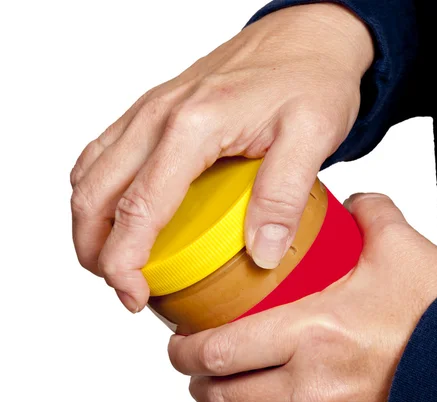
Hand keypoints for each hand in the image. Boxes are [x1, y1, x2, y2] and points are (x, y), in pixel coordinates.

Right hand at [70, 4, 373, 311]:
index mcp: (193, 124)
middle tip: (125, 289)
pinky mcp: (155, 110)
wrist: (306, 39)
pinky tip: (124, 215)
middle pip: (95, 193)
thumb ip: (283, 193)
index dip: (125, 261)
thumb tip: (261, 252)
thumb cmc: (311, 80)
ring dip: (91, 224)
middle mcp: (159, 114)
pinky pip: (106, 154)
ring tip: (117, 261)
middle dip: (96, 251)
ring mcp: (151, 109)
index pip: (139, 205)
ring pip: (90, 174)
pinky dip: (101, 193)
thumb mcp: (314, 135)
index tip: (133, 295)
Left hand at [168, 194, 436, 401]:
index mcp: (311, 334)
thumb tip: (357, 202)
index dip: (186, 352)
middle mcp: (310, 387)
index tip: (179, 345)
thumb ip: (373, 215)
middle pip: (226, 399)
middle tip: (199, 371)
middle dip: (200, 386)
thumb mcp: (403, 251)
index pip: (220, 350)